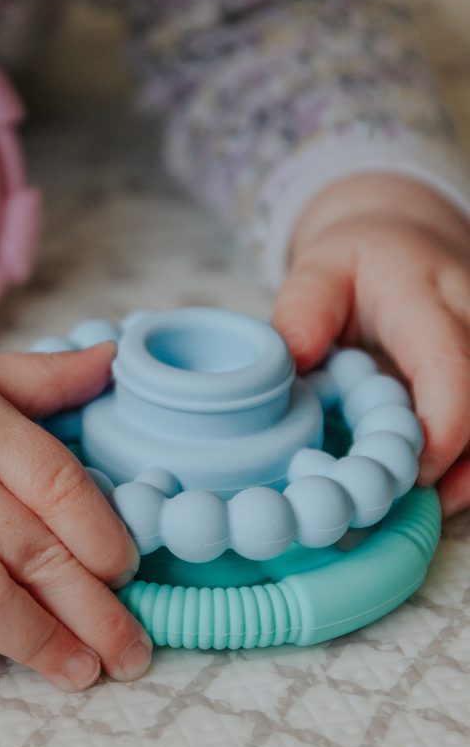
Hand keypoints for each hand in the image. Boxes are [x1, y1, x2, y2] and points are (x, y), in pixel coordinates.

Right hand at [0, 335, 149, 691]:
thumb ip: (43, 376)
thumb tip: (114, 359)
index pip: (59, 486)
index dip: (105, 536)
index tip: (127, 567)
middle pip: (37, 553)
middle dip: (97, 613)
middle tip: (131, 651)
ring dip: (43, 644)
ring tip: (83, 670)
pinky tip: (4, 650)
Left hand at [272, 174, 469, 514]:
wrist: (404, 241)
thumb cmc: (357, 260)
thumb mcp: (320, 267)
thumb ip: (303, 309)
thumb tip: (294, 359)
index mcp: (429, 297)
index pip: (453, 364)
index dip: (444, 424)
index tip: (416, 469)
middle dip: (467, 461)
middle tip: (417, 500)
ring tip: (433, 505)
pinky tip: (443, 486)